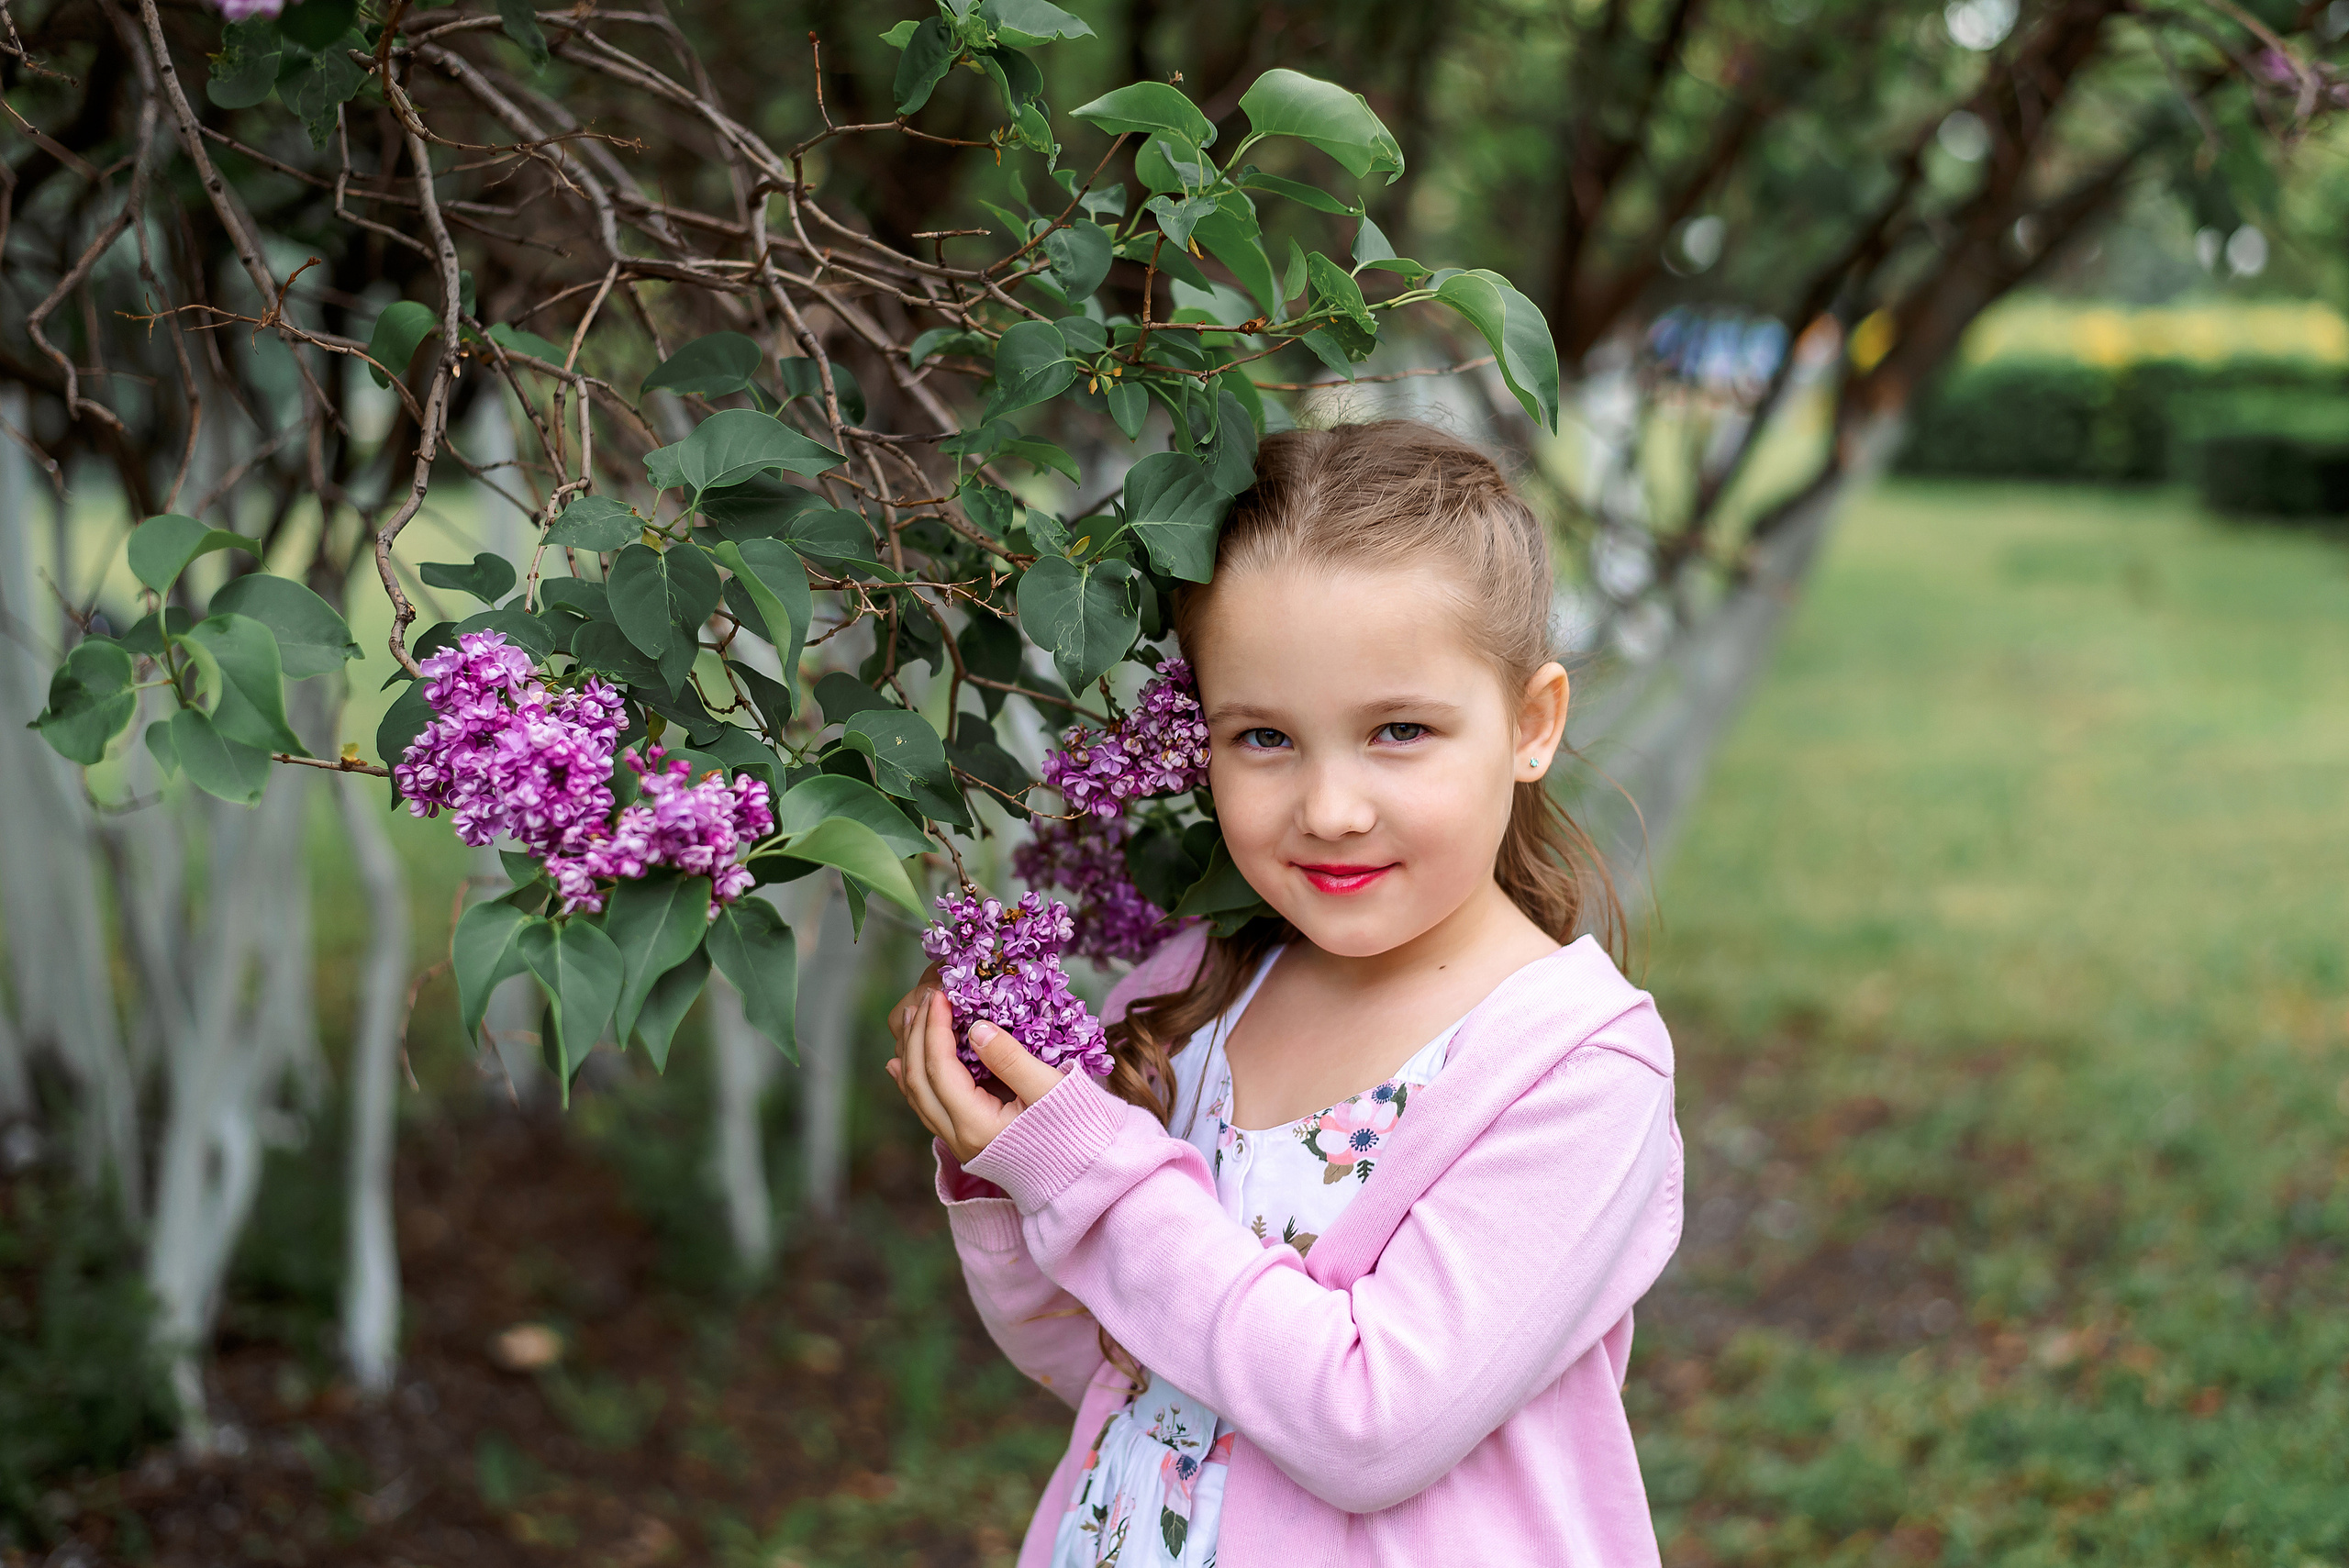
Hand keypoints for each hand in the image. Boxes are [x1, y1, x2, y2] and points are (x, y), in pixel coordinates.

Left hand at [886, 982, 1066, 1165]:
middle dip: (917, 1035)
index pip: (940, 1068)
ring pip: (918, 1095)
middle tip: (924, 998)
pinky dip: (912, 1079)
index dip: (936, 1028)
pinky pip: (927, 1106)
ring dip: (911, 1053)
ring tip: (911, 1019)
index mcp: (976, 1125)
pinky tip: (900, 1064)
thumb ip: (1010, 1059)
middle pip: (919, 1081)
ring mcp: (959, 1142)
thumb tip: (976, 1029)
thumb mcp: (1049, 1089)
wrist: (1083, 1175)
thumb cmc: (1075, 1130)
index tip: (941, 995)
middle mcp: (958, 1137)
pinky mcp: (966, 1139)